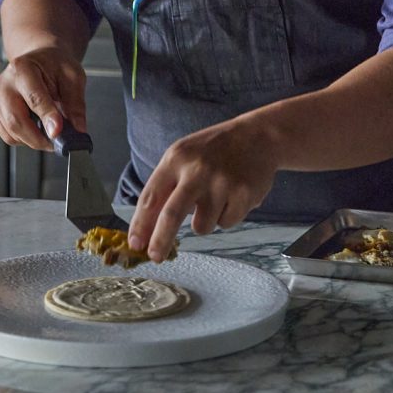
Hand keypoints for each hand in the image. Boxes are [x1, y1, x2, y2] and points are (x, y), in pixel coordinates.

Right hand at [0, 48, 86, 151]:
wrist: (39, 61)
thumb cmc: (54, 66)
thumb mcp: (72, 76)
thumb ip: (75, 103)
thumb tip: (78, 129)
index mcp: (23, 68)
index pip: (34, 97)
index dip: (46, 117)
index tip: (57, 132)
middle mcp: (4, 84)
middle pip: (16, 120)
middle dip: (39, 138)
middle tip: (58, 143)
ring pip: (11, 132)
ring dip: (34, 140)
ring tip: (51, 132)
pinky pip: (8, 136)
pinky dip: (24, 139)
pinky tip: (37, 129)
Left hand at [127, 117, 279, 261]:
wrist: (258, 136)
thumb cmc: (214, 151)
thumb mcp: (184, 156)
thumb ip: (166, 186)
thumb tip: (147, 229)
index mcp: (176, 157)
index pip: (151, 196)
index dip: (140, 224)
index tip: (135, 244)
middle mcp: (197, 169)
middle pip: (171, 215)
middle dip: (160, 241)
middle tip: (155, 257)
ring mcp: (221, 182)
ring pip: (201, 226)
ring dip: (205, 221)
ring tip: (216, 198)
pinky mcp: (243, 194)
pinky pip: (226, 224)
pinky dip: (227, 215)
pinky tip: (234, 195)